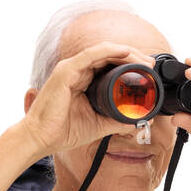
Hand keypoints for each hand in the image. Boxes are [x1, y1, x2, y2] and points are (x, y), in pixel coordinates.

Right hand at [19, 41, 156, 157]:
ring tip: (143, 61)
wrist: (41, 139)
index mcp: (83, 80)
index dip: (129, 64)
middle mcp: (77, 70)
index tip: (147, 73)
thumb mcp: (98, 125)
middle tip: (150, 65)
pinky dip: (109, 51)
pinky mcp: (66, 71)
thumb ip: (117, 120)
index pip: (109, 64)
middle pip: (109, 54)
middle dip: (132, 56)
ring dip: (125, 52)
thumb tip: (138, 120)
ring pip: (103, 51)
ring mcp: (70, 68)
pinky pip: (91, 55)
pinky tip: (125, 53)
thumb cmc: (62, 131)